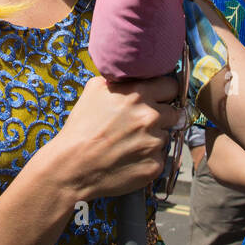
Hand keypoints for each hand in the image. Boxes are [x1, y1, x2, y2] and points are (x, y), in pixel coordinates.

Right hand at [46, 75, 181, 199]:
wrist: (72, 168)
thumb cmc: (80, 128)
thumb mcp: (94, 90)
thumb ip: (122, 80)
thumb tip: (137, 76)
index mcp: (138, 94)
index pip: (171, 86)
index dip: (164, 93)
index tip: (158, 99)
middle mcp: (151, 117)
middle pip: (173, 113)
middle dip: (160, 117)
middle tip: (139, 125)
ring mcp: (154, 142)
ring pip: (165, 136)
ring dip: (153, 139)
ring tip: (128, 144)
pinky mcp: (155, 165)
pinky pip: (159, 158)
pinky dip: (148, 158)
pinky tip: (129, 160)